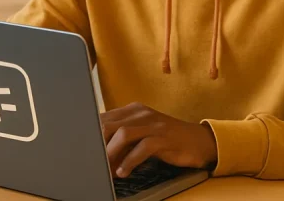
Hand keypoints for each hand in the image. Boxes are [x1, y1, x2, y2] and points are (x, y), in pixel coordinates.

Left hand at [102, 102, 217, 177]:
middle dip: (98, 144)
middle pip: (110, 124)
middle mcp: (141, 114)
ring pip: (123, 134)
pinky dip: (130, 161)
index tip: (83, 148)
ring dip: (111, 153)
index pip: (104, 118)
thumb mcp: (142, 134)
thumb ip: (123, 138)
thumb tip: (100, 152)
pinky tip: (123, 172)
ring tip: (105, 169)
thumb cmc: (166, 139)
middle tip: (91, 161)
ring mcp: (153, 124)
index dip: (92, 134)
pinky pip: (142, 148)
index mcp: (133, 110)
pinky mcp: (164, 138)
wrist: (200, 141)